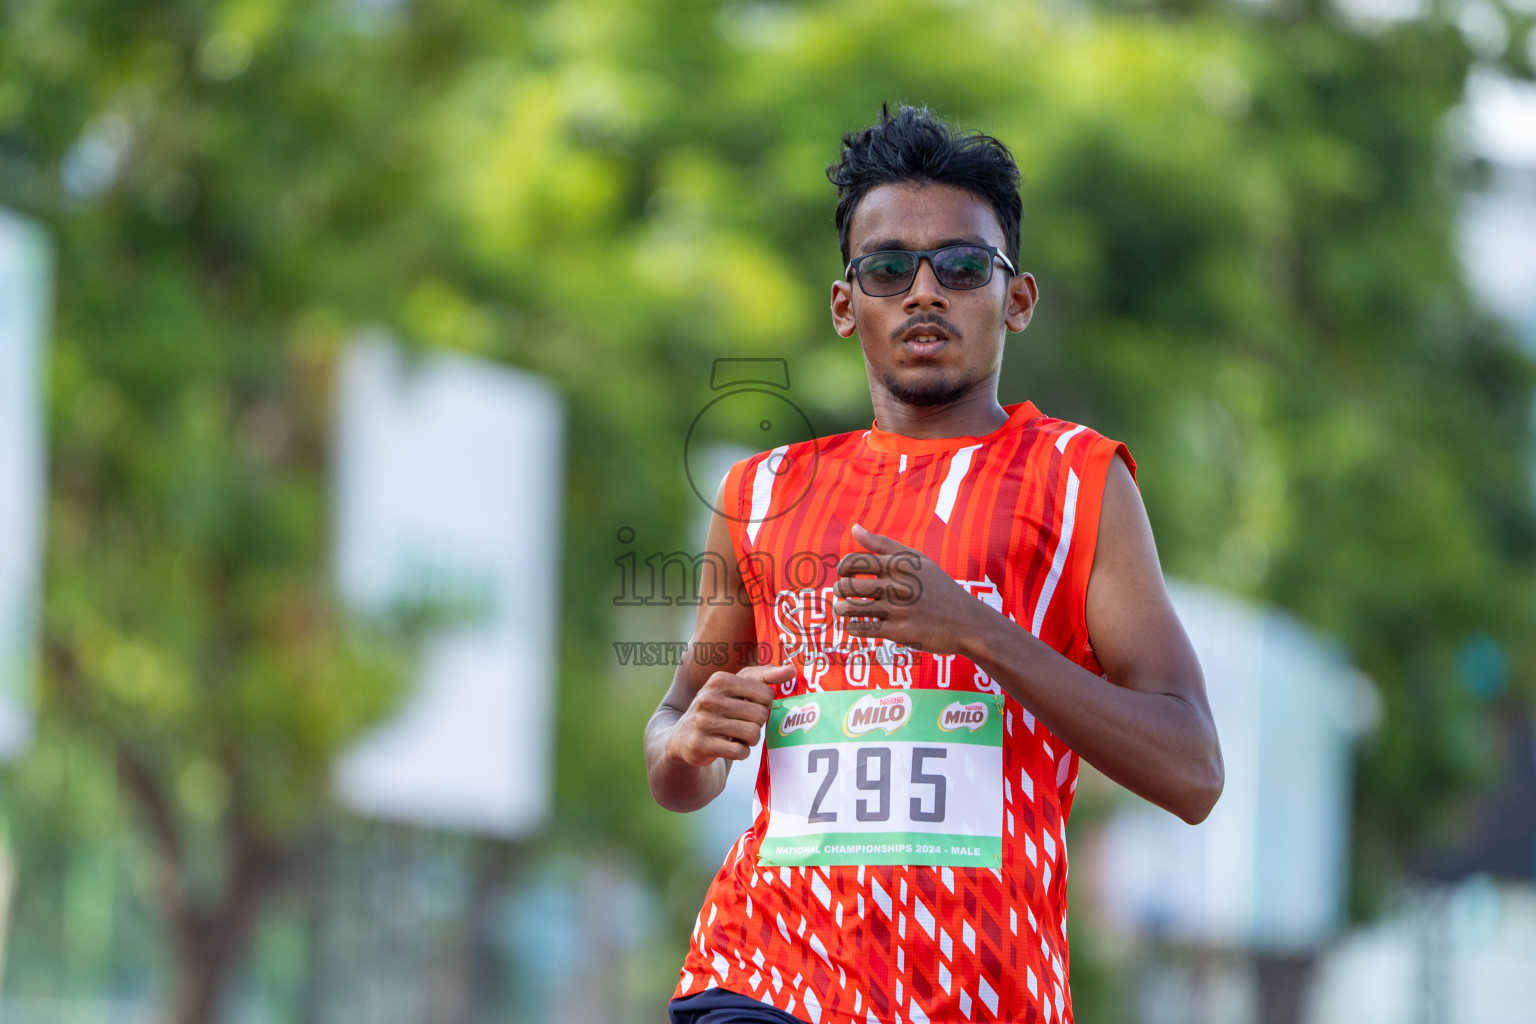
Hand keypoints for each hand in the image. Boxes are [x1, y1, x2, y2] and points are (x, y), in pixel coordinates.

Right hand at [665, 663, 794, 766]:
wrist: (681, 737)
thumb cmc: (717, 709)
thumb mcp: (736, 688)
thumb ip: (764, 677)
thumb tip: (791, 671)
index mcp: (719, 680)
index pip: (766, 694)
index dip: (764, 705)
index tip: (750, 708)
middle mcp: (709, 698)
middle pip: (761, 715)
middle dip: (757, 724)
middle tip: (742, 724)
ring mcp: (703, 722)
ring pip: (752, 734)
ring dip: (750, 740)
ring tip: (736, 736)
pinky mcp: (700, 745)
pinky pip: (740, 752)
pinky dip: (740, 753)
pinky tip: (729, 747)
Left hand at [832, 524, 993, 656]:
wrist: (967, 622)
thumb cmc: (939, 588)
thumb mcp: (917, 560)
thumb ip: (883, 544)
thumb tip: (854, 528)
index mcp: (900, 565)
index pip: (853, 562)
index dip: (841, 569)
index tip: (844, 574)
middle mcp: (897, 586)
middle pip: (847, 586)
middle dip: (838, 590)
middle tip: (842, 592)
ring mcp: (897, 611)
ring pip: (850, 609)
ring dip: (841, 609)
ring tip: (844, 609)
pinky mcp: (898, 633)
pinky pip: (862, 629)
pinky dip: (853, 628)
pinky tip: (857, 625)